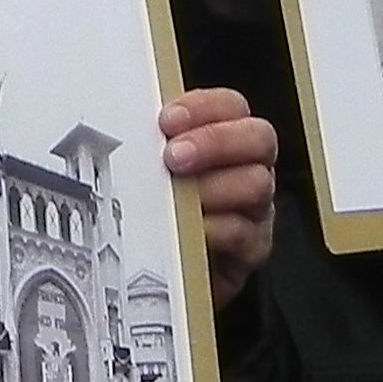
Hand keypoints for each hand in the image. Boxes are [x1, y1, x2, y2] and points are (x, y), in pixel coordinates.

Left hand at [161, 89, 276, 308]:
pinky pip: (245, 233)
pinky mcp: (254, 247)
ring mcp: (256, 208)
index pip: (230, 106)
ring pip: (256, 183)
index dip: (202, 107)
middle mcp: (249, 167)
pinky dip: (214, 229)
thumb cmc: (161, 214)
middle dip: (215, 142)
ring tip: (176, 198)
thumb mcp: (155, 172)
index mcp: (226, 138)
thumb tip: (124, 123)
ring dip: (212, 187)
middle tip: (174, 157)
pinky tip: (189, 231)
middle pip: (258, 137)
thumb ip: (151, 144)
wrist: (168, 275)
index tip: (167, 120)